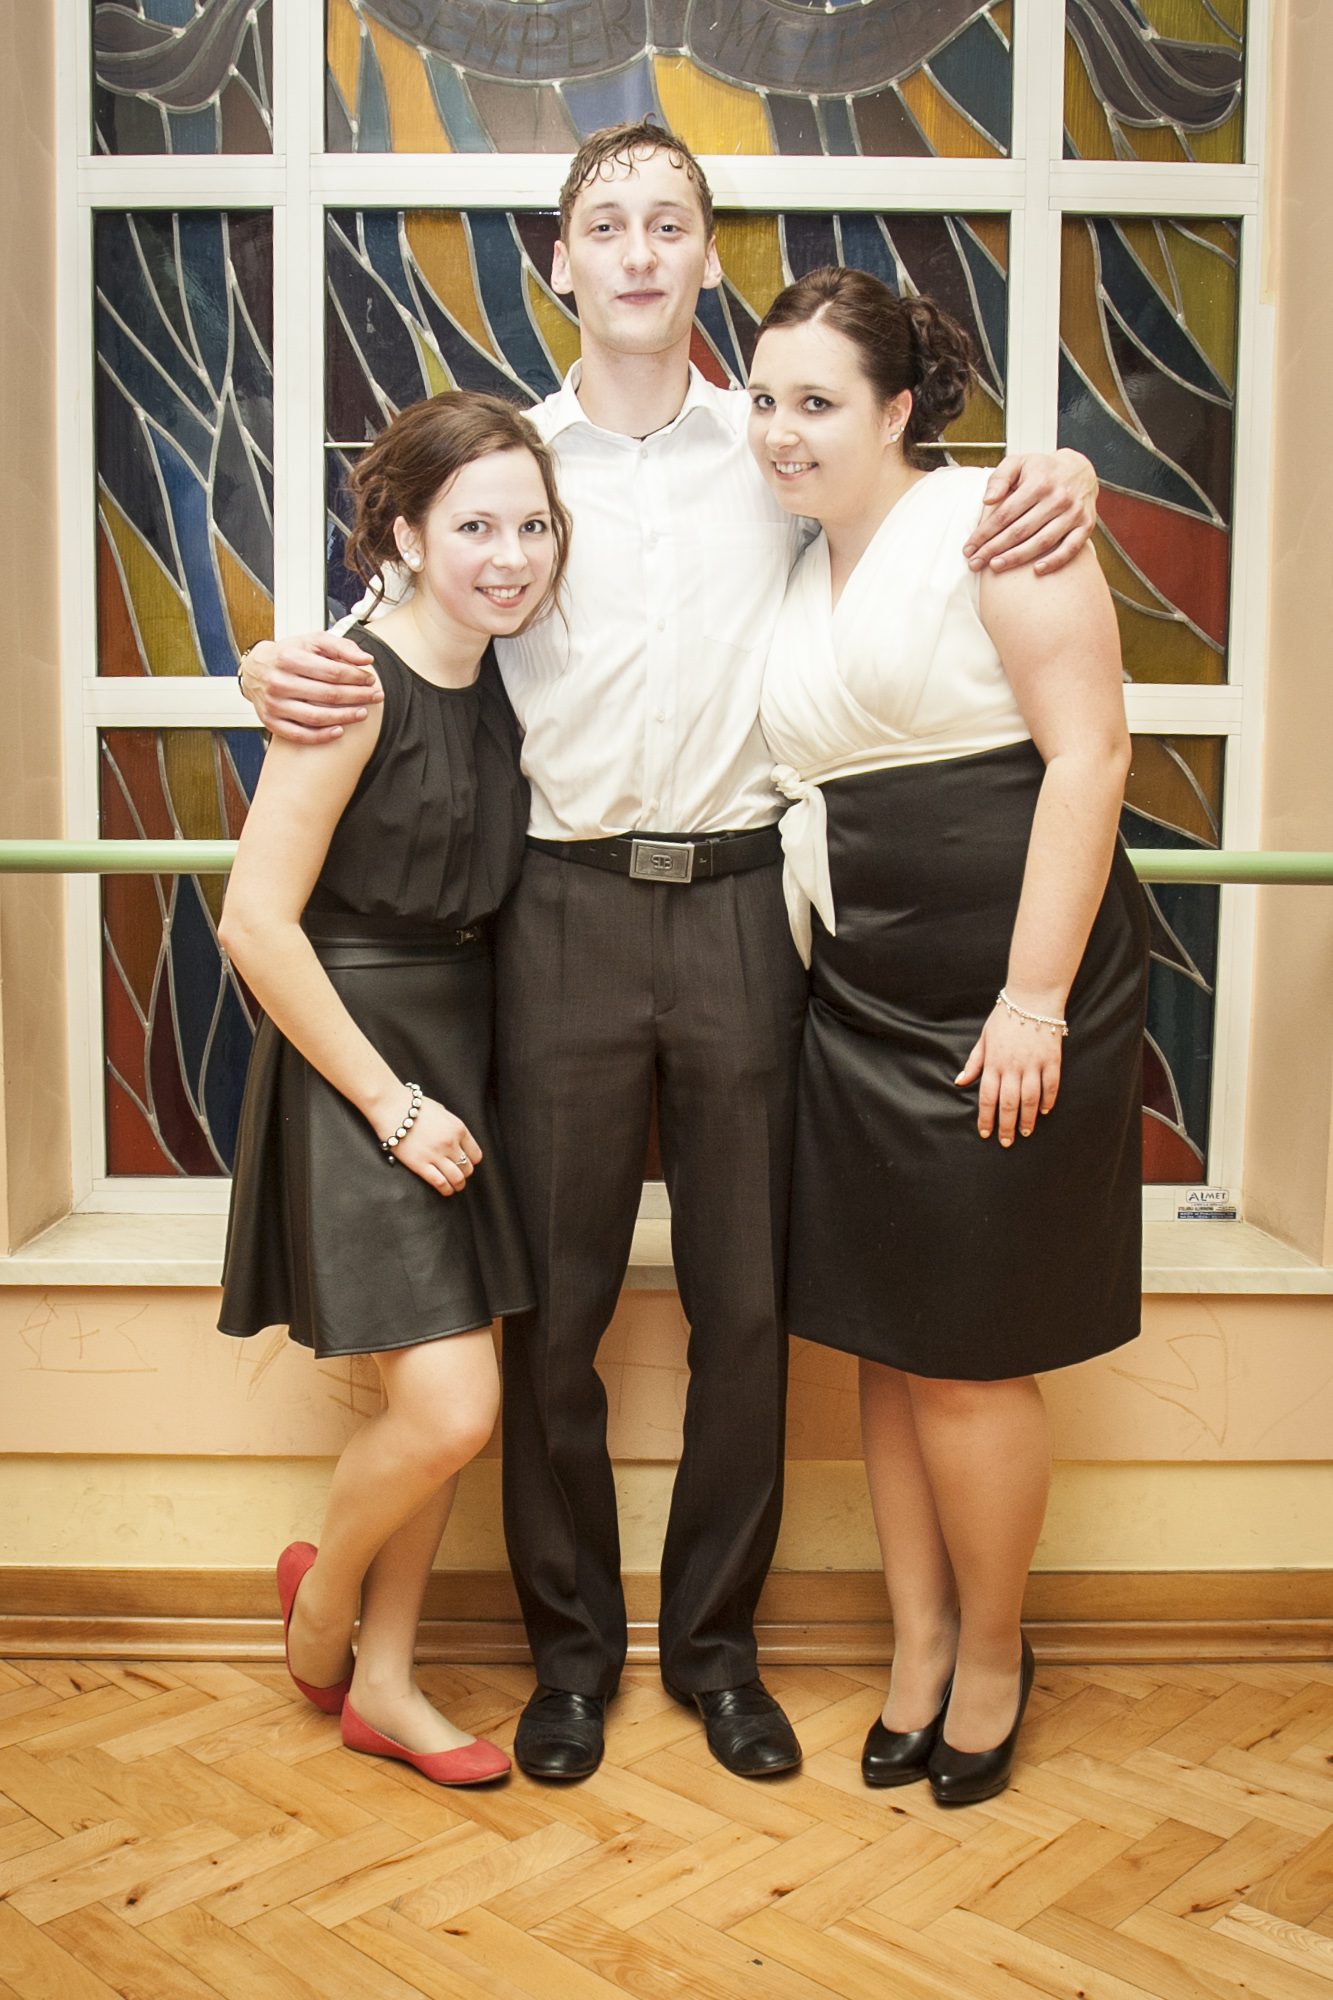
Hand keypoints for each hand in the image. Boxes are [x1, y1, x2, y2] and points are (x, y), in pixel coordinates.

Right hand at [242, 633, 382, 744]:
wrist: (255, 669)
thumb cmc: (288, 654)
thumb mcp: (312, 641)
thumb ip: (340, 646)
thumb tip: (366, 658)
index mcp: (289, 658)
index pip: (332, 671)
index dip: (356, 677)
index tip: (370, 680)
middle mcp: (279, 682)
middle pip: (328, 694)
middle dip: (357, 696)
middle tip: (375, 696)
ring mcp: (274, 704)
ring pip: (316, 717)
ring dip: (345, 717)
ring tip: (362, 713)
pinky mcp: (271, 722)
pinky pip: (300, 735)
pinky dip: (322, 736)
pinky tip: (339, 731)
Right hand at [376, 1091, 481, 1195]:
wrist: (392, 1107)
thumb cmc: (413, 1106)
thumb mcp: (441, 1111)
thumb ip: (451, 1125)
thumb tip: (455, 1136)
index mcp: (458, 1129)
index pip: (475, 1154)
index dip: (471, 1161)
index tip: (466, 1164)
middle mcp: (450, 1143)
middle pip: (467, 1168)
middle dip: (464, 1174)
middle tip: (459, 1176)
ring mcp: (436, 1155)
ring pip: (457, 1178)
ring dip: (458, 1185)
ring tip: (455, 1187)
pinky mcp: (420, 1164)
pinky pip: (440, 1182)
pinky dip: (446, 1189)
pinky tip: (446, 1190)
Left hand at [955, 1001, 1063, 1145]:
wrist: (1032, 997)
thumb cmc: (1005, 1017)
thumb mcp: (983, 1038)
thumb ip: (974, 1063)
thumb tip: (960, 1082)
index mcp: (993, 1062)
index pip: (987, 1096)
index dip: (986, 1117)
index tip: (985, 1133)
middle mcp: (1013, 1066)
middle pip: (1009, 1103)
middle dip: (1006, 1126)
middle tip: (1006, 1142)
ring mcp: (1033, 1063)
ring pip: (1030, 1099)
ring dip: (1027, 1119)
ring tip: (1025, 1132)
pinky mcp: (1051, 1059)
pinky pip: (1051, 1085)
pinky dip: (1048, 1100)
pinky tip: (1043, 1112)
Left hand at [964, 449, 1097, 575]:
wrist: (1080, 469)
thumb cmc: (1043, 469)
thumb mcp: (1019, 462)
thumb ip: (1000, 478)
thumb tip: (987, 500)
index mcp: (1038, 483)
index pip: (1005, 514)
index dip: (984, 533)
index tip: (969, 548)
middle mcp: (1057, 498)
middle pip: (1020, 531)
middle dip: (994, 549)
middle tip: (976, 562)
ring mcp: (1073, 513)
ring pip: (1041, 541)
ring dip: (1017, 557)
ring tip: (996, 566)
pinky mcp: (1085, 525)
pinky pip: (1070, 548)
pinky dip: (1055, 561)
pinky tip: (1037, 570)